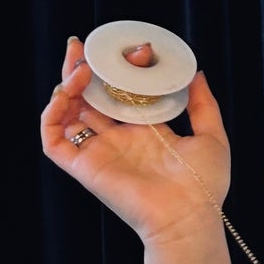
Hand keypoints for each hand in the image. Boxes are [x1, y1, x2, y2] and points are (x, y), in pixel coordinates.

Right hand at [39, 33, 231, 247]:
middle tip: (84, 45)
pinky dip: (52, 114)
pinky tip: (66, 93)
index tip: (137, 52)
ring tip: (81, 66)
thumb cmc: (203, 186)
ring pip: (68, 114)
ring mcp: (99, 152)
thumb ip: (203, 105)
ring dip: (67, 86)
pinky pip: (53, 140)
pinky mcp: (83, 167)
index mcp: (145, 132)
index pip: (122, 94)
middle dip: (84, 70)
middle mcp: (118, 140)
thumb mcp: (211, 136)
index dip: (122, 71)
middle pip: (90, 99)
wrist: (188, 217)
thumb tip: (197, 74)